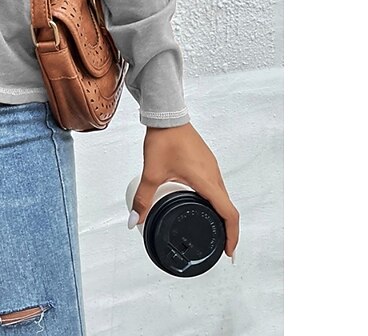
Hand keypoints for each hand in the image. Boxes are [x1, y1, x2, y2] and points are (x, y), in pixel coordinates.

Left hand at [129, 122, 239, 260]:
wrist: (167, 116)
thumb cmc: (164, 139)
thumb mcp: (152, 172)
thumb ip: (144, 198)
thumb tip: (135, 219)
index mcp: (206, 181)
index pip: (229, 214)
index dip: (232, 236)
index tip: (228, 251)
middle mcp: (213, 174)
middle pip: (228, 207)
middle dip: (226, 228)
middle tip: (218, 244)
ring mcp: (211, 166)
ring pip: (222, 195)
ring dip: (220, 212)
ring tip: (209, 225)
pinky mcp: (206, 160)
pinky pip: (215, 184)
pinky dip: (213, 198)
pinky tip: (199, 201)